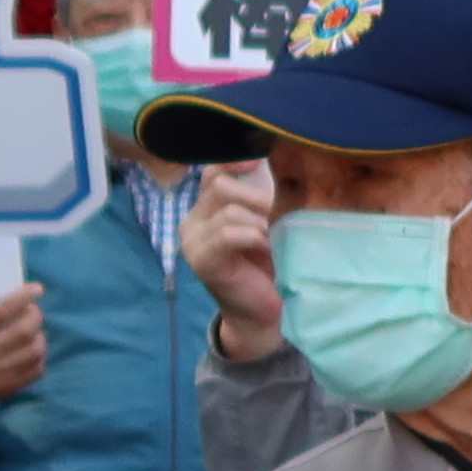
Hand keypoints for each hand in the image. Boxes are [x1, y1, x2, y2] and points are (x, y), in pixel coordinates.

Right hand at [0, 267, 48, 425]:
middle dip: (34, 316)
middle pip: (22, 331)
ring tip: (31, 328)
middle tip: (32, 310)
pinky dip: (39, 357)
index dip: (22, 298)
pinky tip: (30, 348)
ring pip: (33, 351)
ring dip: (39, 336)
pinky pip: (35, 371)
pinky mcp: (4, 389)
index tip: (36, 288)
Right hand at [185, 159, 281, 360]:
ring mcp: (192, 241)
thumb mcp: (268, 223)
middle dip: (257, 198)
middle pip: (221, 186)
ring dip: (260, 221)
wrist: (266, 312)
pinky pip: (228, 233)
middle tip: (279, 217)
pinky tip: (268, 247)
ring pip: (228, 210)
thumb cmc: (271, 264)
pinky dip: (254, 236)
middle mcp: (192, 220)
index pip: (213, 171)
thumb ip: (263, 196)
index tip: (261, 161)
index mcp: (206, 208)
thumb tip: (274, 158)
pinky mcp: (201, 260)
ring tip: (276, 237)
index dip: (235, 161)